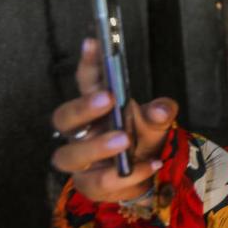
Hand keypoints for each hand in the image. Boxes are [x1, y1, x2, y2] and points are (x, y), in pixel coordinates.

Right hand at [50, 38, 179, 202]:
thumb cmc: (143, 138)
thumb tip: (164, 109)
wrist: (147, 174)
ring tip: (124, 139)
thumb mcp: (156, 122)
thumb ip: (160, 114)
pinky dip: (126, 175)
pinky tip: (149, 165)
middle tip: (108, 98)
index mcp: (95, 108)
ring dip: (96, 146)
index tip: (94, 42)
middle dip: (82, 107)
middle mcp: (80, 133)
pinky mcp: (89, 185)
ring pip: (69, 155)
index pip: (86, 82)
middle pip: (63, 118)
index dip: (88, 63)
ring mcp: (80, 161)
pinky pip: (99, 182)